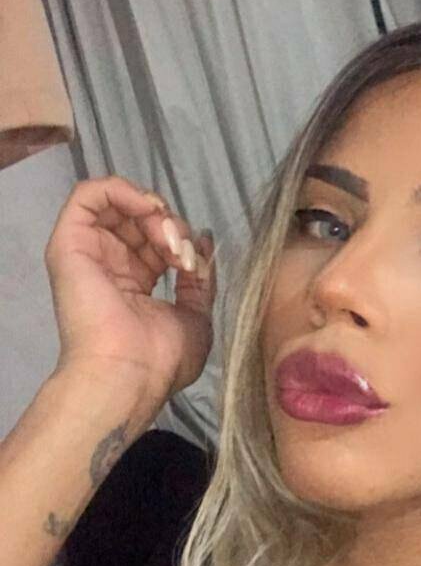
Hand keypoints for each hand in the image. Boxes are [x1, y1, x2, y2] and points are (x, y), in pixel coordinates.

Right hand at [44, 175, 216, 410]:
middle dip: (172, 226)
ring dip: (154, 212)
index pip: (159, 240)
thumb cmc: (164, 358)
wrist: (132, 374)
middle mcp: (111, 265)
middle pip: (142, 220)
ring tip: (170, 242)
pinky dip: (124, 191)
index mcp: (136, 283)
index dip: (183, 240)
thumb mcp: (197, 314)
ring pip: (122, 205)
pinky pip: (88, 194)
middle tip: (183, 254)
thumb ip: (200, 277)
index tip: (196, 263)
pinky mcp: (70, 244)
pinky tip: (149, 211)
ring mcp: (89, 253)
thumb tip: (204, 241)